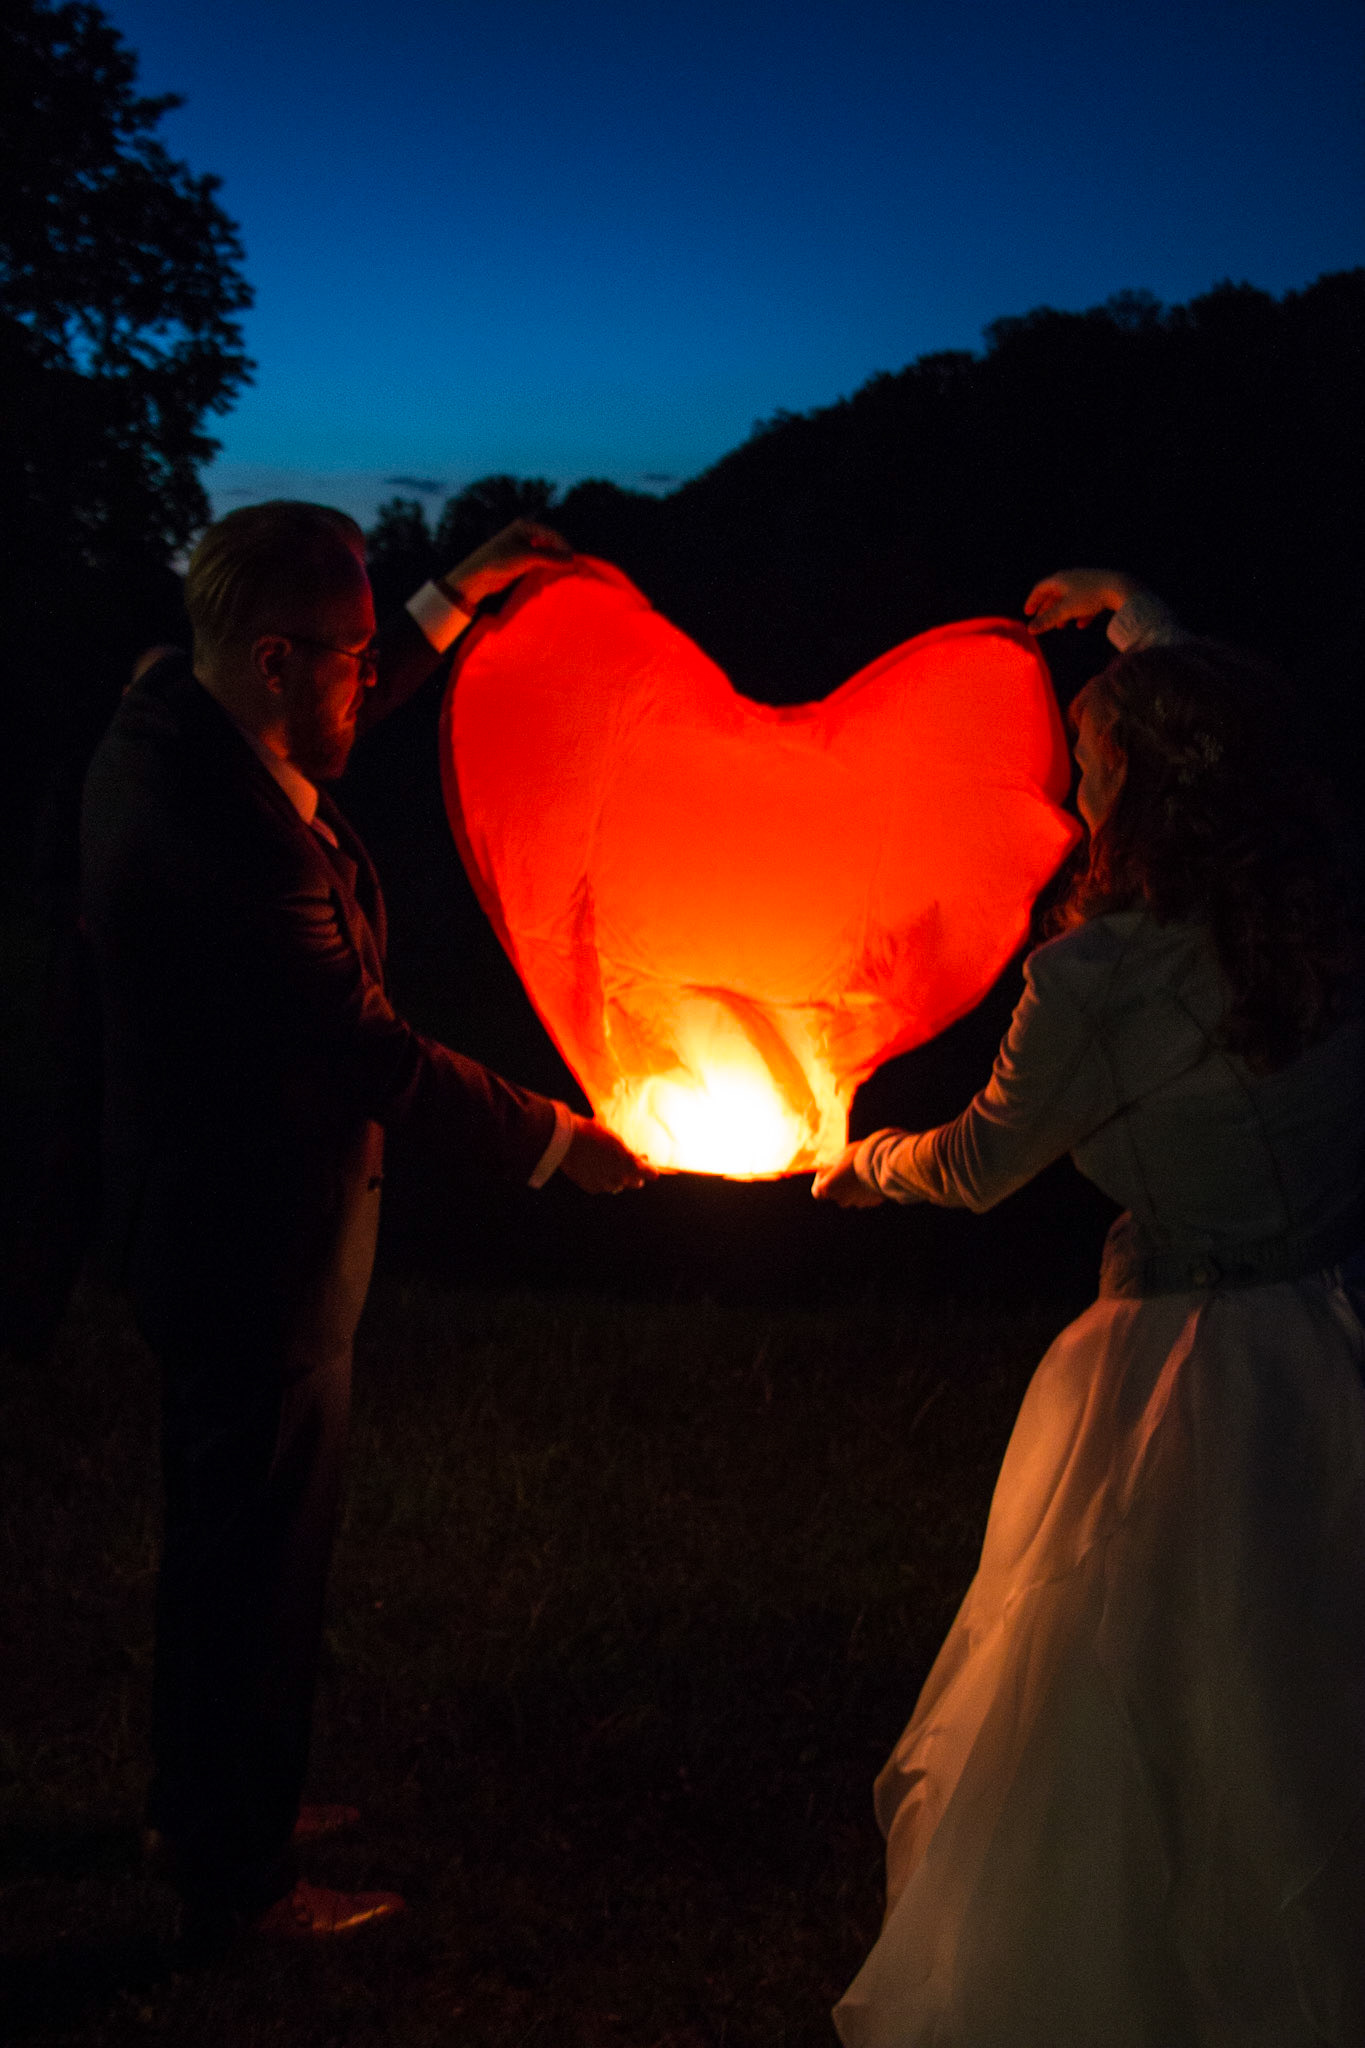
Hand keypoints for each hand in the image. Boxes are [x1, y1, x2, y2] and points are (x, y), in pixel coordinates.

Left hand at [439, 520, 572, 607]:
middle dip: (558, 557)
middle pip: (549, 544)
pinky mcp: (519, 562)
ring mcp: (522, 548)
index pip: (552, 534)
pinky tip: (544, 583)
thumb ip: (551, 557)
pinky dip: (542, 572)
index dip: (564, 547)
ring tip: (557, 577)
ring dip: (551, 566)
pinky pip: (537, 565)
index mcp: (525, 526)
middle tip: (569, 570)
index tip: (573, 561)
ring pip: (544, 556)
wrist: (477, 575)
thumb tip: (572, 560)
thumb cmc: (501, 560)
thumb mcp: (528, 557)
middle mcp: (525, 534)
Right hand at [559, 1115, 656, 1193]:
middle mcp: (620, 1179)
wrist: (566, 1140)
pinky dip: (600, 1179)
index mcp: (631, 1165)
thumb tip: (640, 1161)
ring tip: (606, 1162)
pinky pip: (602, 1186)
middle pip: (636, 1183)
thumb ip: (630, 1155)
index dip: (649, 1166)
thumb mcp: (616, 1140)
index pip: (651, 1174)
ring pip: (618, 1186)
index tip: (643, 1157)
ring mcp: (605, 1185)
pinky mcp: (592, 1188)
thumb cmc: (592, 1134)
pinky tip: (594, 1167)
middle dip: (634, 1173)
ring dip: (616, 1177)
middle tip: (627, 1160)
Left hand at [811, 1145, 884, 1206]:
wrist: (883, 1161)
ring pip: (851, 1197)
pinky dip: (866, 1190)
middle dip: (839, 1185)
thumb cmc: (857, 1155)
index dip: (821, 1182)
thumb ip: (829, 1168)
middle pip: (836, 1194)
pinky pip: (866, 1197)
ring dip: (853, 1188)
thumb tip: (824, 1174)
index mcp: (827, 1187)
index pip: (817, 1192)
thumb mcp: (838, 1157)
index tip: (829, 1173)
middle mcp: (840, 1199)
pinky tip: (872, 1177)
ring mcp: (857, 1202)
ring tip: (861, 1172)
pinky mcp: (871, 1203)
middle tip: (848, 1169)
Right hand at [1023, 568, 1140, 635]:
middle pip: (1055, 594)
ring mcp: (1086, 583)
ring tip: (1061, 626)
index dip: (1033, 601)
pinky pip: (1085, 601)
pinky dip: (1081, 613)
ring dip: (1064, 613)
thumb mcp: (1066, 610)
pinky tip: (1082, 624)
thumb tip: (1030, 630)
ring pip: (1070, 599)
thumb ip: (1048, 620)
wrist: (1120, 587)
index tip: (1028, 613)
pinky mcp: (1099, 589)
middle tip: (1043, 623)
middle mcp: (1071, 578)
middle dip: (1048, 609)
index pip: (1040, 588)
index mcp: (1060, 579)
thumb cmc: (1089, 596)